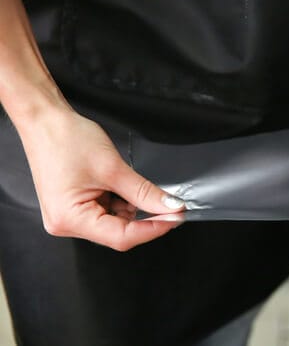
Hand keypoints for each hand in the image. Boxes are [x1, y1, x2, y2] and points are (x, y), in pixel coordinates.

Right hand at [17, 108, 184, 250]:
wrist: (45, 120)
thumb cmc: (65, 139)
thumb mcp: (113, 168)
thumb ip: (144, 192)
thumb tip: (170, 207)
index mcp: (70, 219)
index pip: (122, 237)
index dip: (153, 229)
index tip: (176, 218)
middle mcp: (66, 223)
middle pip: (118, 232)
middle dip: (144, 217)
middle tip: (169, 203)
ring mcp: (69, 216)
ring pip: (115, 221)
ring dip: (131, 206)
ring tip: (129, 182)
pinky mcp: (74, 206)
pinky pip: (106, 211)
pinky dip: (120, 200)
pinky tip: (120, 184)